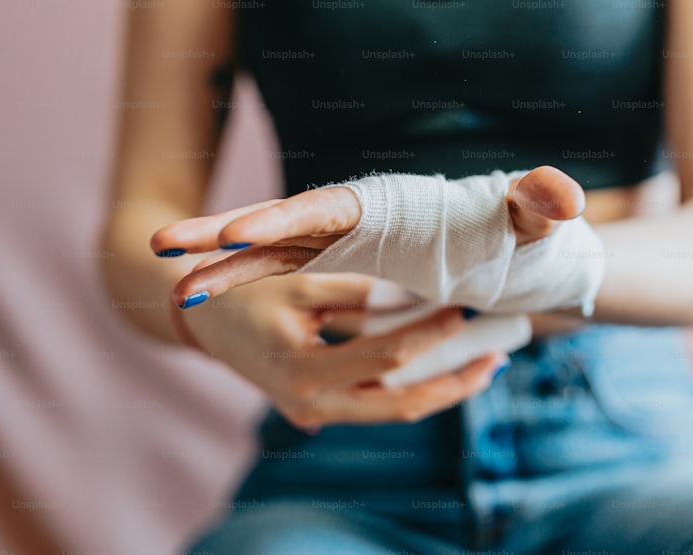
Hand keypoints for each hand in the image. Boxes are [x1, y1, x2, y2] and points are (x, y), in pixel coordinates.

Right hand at [152, 166, 584, 306]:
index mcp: (379, 207)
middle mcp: (348, 228)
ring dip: (223, 272)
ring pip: (269, 262)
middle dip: (222, 235)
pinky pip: (286, 289)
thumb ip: (537, 201)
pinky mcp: (336, 281)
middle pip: (277, 229)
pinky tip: (211, 306)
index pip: (324, 207)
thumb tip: (559, 197)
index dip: (281, 217)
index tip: (236, 231)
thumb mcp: (527, 220)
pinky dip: (247, 293)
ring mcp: (336, 256)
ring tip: (174, 288)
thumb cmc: (511, 236)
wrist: (509, 261)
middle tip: (160, 241)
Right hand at [176, 272, 506, 427]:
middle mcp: (310, 404)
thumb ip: (356, 289)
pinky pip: (374, 403)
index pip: (386, 357)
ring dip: (439, 389)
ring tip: (485, 365)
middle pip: (400, 405)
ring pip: (391, 410)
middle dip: (453, 384)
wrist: (194, 315)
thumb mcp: (296, 281)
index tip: (466, 309)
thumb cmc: (241, 289)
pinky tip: (444, 368)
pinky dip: (410, 387)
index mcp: (303, 372)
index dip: (430, 333)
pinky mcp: (315, 407)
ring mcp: (312, 412)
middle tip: (498, 359)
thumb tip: (417, 292)